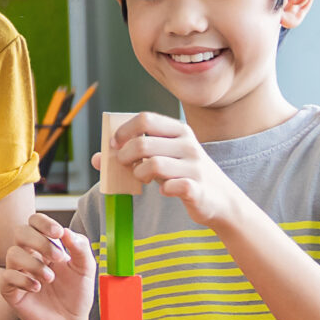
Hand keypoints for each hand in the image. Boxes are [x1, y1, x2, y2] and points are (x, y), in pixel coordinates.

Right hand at [0, 212, 95, 319]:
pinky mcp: (11, 290)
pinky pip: (7, 277)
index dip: (43, 222)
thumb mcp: (86, 269)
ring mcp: (18, 272)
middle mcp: (29, 255)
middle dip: (39, 241)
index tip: (58, 233)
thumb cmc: (76, 295)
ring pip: (12, 253)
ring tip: (50, 278)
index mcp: (46, 246)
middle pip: (20, 232)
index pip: (35, 222)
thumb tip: (66, 231)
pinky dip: (23, 280)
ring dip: (34, 264)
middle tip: (59, 257)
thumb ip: (80, 248)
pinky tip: (37, 288)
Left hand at [107, 112, 250, 228]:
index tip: (114, 145)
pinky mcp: (197, 189)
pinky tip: (164, 191)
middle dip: (125, 155)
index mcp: (179, 131)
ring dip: (139, 174)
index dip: (124, 130)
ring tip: (141, 178)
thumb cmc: (185, 175)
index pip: (146, 118)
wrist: (223, 201)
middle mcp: (188, 145)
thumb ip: (134, 155)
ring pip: (153, 164)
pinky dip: (162, 190)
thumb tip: (96, 158)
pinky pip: (171, 187)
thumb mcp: (164, 158)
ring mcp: (195, 167)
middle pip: (144, 141)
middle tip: (123, 165)